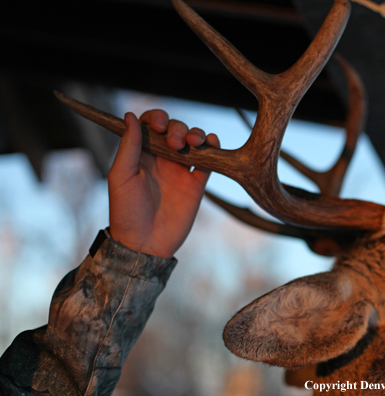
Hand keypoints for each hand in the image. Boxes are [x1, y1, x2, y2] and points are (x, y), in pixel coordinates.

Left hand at [108, 110, 219, 257]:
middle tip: (176, 143)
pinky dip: (213, 148)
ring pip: (193, 142)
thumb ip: (128, 146)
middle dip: (178, 128)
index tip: (159, 125)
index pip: (150, 125)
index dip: (156, 118)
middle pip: (175, 130)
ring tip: (194, 142)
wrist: (144, 244)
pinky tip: (211, 143)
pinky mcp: (196, 184)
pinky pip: (208, 161)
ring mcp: (180, 171)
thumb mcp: (121, 176)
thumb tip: (130, 116)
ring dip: (196, 134)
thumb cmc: (126, 212)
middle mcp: (162, 159)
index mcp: (141, 155)